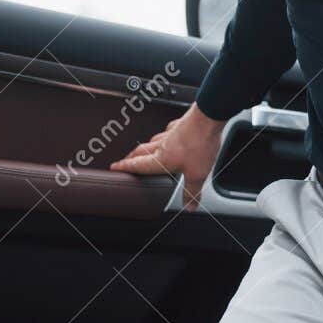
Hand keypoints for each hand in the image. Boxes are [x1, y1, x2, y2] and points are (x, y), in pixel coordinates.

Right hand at [109, 104, 225, 210]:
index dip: (124, 167)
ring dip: (147, 146)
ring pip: (153, 140)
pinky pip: (169, 131)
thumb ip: (191, 191)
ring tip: (146, 150)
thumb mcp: (197, 174)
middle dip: (131, 157)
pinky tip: (170, 135)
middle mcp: (163, 144)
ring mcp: (171, 132)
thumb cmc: (200, 143)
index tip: (114, 168)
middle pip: (141, 151)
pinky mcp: (181, 124)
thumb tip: (189, 206)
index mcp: (161, 158)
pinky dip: (165, 135)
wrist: (208, 116)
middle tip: (126, 160)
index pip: (137, 164)